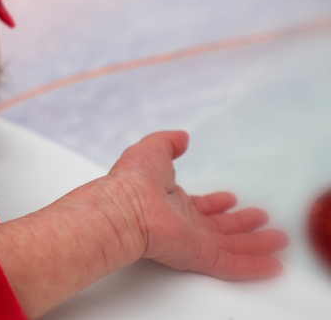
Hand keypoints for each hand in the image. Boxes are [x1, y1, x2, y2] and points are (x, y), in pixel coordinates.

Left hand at [100, 130, 287, 279]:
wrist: (126, 207)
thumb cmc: (133, 179)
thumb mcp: (152, 150)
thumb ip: (168, 142)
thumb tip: (181, 137)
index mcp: (172, 202)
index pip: (200, 206)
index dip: (216, 203)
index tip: (230, 198)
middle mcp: (184, 223)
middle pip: (220, 227)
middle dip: (242, 224)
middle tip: (262, 219)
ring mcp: (192, 241)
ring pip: (232, 247)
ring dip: (256, 245)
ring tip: (278, 241)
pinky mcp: (199, 256)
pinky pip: (232, 265)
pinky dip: (254, 267)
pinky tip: (273, 266)